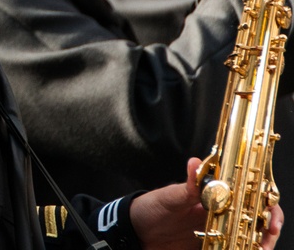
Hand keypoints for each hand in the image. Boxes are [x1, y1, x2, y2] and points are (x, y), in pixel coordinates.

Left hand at [131, 158, 283, 248]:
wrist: (134, 231)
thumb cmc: (151, 208)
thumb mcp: (169, 197)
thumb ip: (187, 185)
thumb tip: (195, 161)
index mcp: (214, 198)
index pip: (248, 198)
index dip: (265, 206)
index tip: (269, 216)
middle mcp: (220, 215)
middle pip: (255, 222)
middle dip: (267, 230)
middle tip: (267, 239)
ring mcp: (216, 234)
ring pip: (247, 239)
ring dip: (257, 244)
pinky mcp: (209, 249)